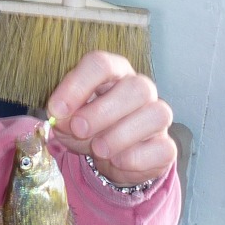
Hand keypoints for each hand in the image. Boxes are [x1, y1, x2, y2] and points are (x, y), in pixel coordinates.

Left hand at [44, 51, 175, 186]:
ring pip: (156, 115)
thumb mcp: (68, 121)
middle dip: (102, 112)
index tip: (58, 110)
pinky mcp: (166, 147)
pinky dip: (135, 158)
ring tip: (98, 149)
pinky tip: (117, 161)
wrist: (111, 159)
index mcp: (114, 74)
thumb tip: (61, 116)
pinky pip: (162, 148)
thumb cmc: (89, 129)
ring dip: (120, 136)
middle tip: (79, 130)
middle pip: (136, 87)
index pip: (101, 64)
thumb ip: (63, 115)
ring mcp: (157, 117)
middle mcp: (141, 89)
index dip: (78, 85)